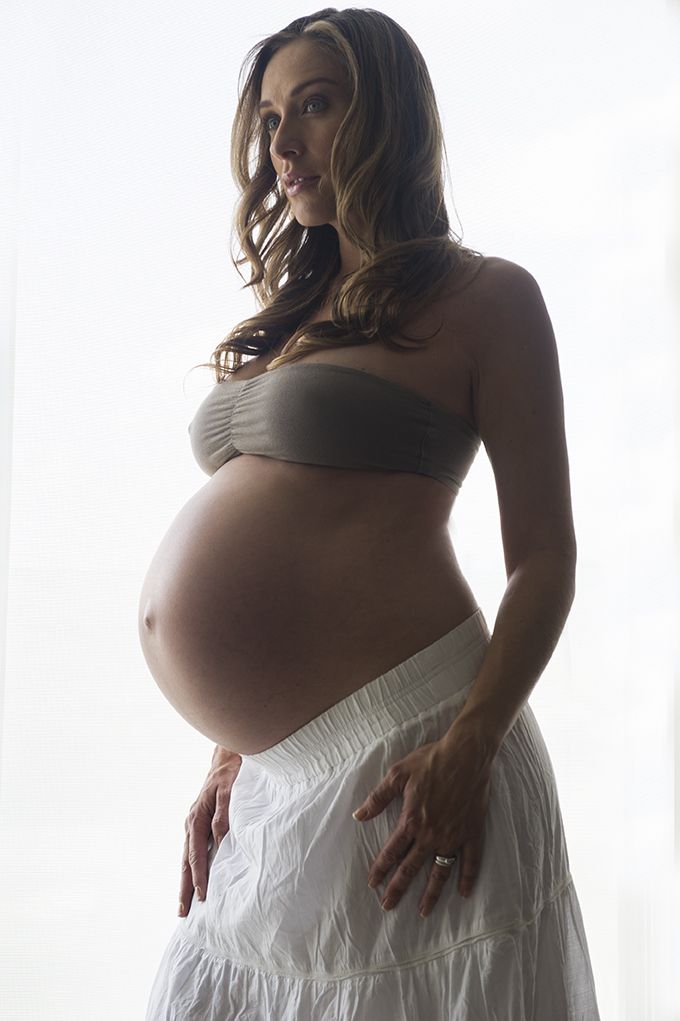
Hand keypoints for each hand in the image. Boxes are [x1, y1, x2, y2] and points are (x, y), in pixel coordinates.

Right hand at [178, 747, 241, 916]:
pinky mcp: (198, 824)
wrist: (226, 756)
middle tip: (183, 913)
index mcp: (196, 818)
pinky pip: (194, 850)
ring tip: (185, 903)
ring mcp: (192, 824)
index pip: (197, 854)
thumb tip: (220, 842)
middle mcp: (190, 823)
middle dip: (185, 887)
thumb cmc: (230, 772)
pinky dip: (192, 867)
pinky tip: (195, 879)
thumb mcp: (229, 791)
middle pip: (186, 861)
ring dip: (186, 880)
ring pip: (188, 858)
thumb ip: (224, 815)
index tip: (202, 896)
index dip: (199, 876)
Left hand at [352, 725, 494, 917]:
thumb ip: (378, 798)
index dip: (380, 868)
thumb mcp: (398, 774)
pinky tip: (464, 893)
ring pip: (440, 871)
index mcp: (411, 820)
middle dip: (398, 888)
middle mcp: (431, 834)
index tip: (372, 884)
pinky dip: (468, 877)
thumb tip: (359, 815)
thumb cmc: (430, 760)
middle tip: (388, 906)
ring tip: (423, 911)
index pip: (392, 851)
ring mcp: (453, 836)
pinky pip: (471, 861)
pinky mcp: (472, 832)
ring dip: (431, 892)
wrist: (466, 754)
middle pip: (412, 868)